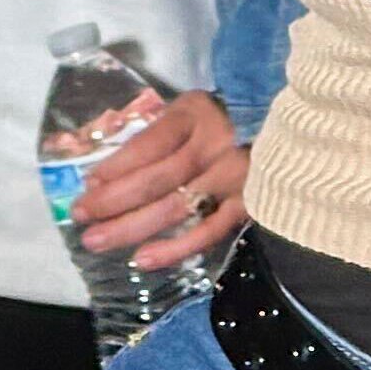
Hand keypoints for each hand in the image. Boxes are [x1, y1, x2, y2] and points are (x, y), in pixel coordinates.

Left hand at [72, 85, 249, 271]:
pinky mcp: (248, 204)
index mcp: (196, 115)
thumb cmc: (227, 119)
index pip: (148, 144)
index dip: (115, 166)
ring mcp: (233, 177)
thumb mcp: (191, 109)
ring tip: (96, 240)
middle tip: (80, 216)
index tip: (87, 183)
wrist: (290, 131)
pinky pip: (207, 232)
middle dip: (111, 200)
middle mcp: (214, 144)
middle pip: (155, 178)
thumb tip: (107, 171)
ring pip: (175, 207)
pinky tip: (142, 259)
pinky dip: (174, 248)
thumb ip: (157, 132)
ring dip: (131, 227)